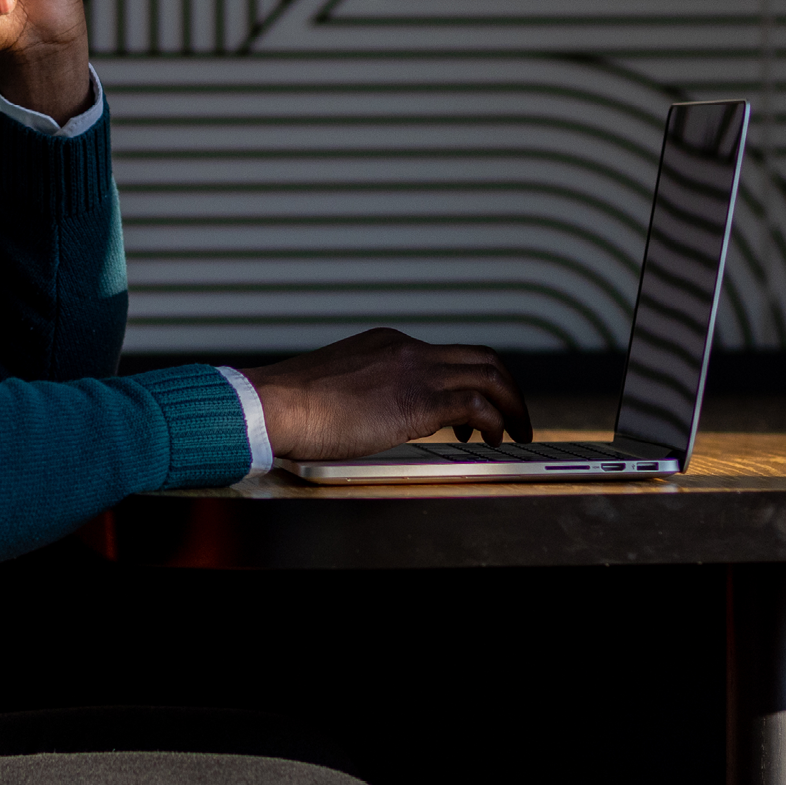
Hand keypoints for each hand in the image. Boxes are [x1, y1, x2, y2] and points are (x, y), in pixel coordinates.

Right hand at [236, 329, 530, 458]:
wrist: (272, 404)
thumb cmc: (291, 407)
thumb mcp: (339, 387)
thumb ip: (369, 392)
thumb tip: (383, 416)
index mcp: (388, 343)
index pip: (446, 355)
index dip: (471, 380)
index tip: (475, 409)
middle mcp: (408, 349)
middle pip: (481, 357)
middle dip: (507, 388)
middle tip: (513, 416)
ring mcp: (415, 371)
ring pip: (490, 374)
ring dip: (511, 405)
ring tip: (514, 431)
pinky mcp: (418, 400)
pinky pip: (477, 404)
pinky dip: (493, 422)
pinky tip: (489, 441)